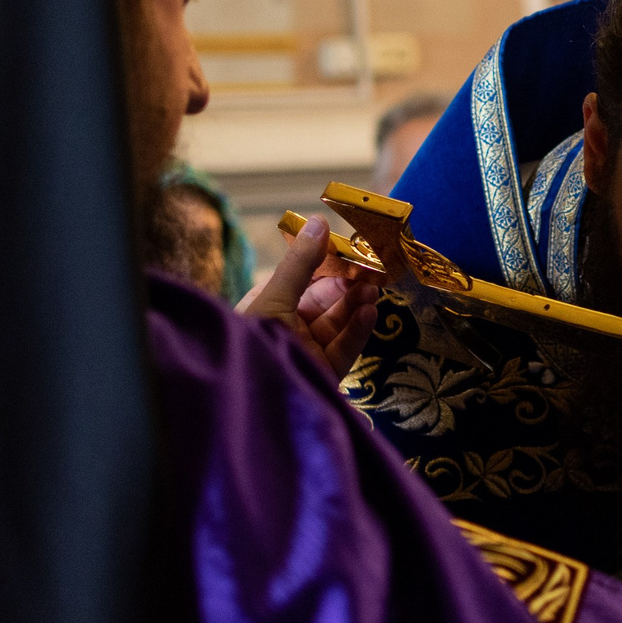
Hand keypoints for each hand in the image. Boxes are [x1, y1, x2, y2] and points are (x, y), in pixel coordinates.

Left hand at [239, 214, 383, 375]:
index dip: (329, 264)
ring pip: (339, 323)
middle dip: (349, 285)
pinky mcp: (324, 373)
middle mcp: (289, 327)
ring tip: (372, 289)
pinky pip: (345, 348)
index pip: (305, 280)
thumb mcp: (275, 297)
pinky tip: (369, 313)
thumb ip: (301, 263)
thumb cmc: (252, 342)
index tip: (353, 249)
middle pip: (327, 301)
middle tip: (371, 269)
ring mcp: (308, 351)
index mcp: (269, 306)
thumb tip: (320, 222)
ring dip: (357, 304)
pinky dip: (358, 330)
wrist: (249, 400)